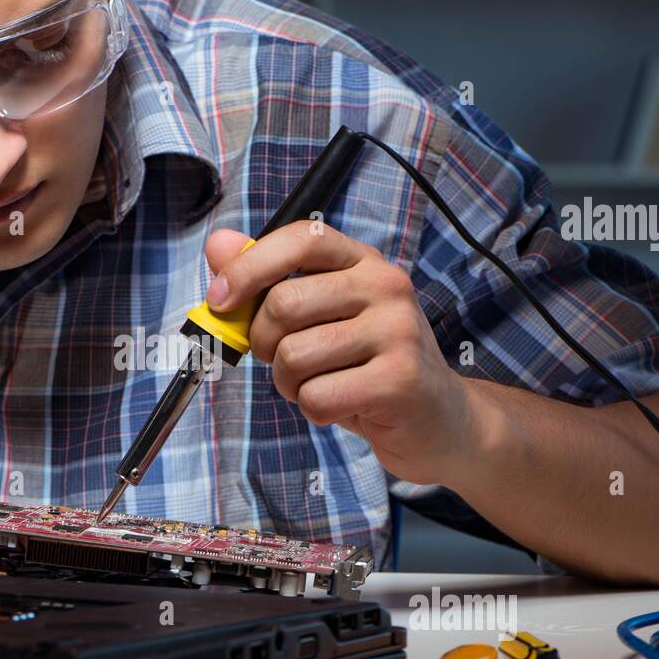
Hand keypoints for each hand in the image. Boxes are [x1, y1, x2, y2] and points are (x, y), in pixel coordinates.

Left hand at [204, 222, 477, 485]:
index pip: (299, 240)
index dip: (248, 267)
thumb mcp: (321, 316)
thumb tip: (219, 244)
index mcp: (363, 261)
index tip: (219, 300)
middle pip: (284, 304)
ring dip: (289, 383)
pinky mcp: (399, 380)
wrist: (439, 419)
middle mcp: (386, 286)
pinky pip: (317, 396)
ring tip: (319, 385)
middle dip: (262, 343)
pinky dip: (314, 411)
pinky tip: (341, 406)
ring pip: (294, 356)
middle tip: (283, 361)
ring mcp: (398, 332)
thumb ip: (268, 280)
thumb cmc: (367, 364)